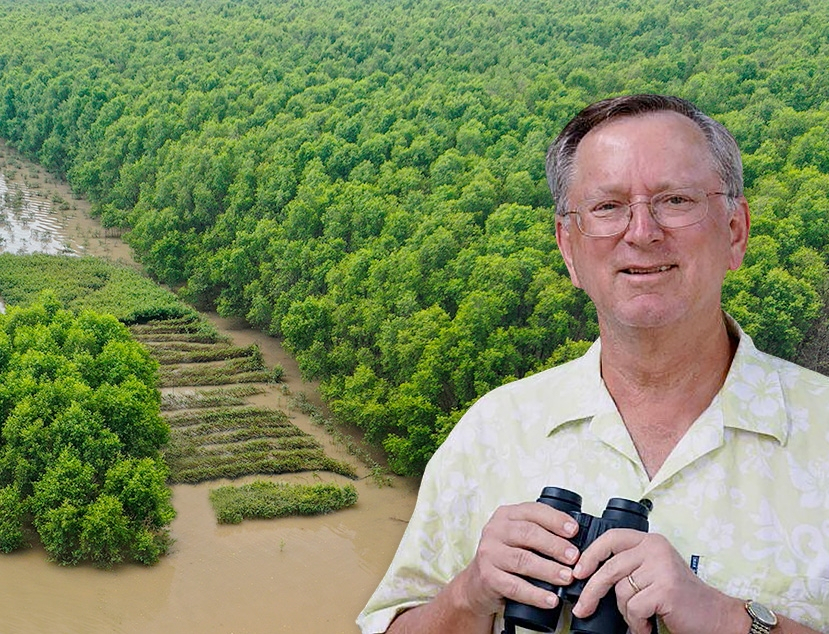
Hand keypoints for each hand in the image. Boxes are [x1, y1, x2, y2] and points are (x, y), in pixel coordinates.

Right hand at [455, 501, 581, 617]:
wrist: (478, 582)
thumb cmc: (507, 555)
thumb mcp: (518, 536)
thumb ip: (539, 531)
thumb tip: (576, 539)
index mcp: (506, 515)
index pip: (532, 511)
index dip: (555, 519)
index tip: (574, 531)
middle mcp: (494, 530)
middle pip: (528, 534)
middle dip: (555, 545)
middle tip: (575, 557)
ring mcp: (489, 554)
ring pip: (522, 560)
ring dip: (548, 570)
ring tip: (567, 578)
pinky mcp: (487, 577)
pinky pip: (515, 586)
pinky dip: (535, 594)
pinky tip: (550, 599)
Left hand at [571, 530, 745, 633]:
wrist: (716, 615)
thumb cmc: (681, 597)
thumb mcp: (654, 571)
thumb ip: (630, 566)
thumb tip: (588, 575)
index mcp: (651, 541)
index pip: (612, 538)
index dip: (591, 554)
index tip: (577, 571)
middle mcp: (655, 549)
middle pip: (610, 567)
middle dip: (592, 591)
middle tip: (582, 608)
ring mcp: (661, 567)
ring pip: (621, 591)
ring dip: (626, 613)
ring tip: (640, 619)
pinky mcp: (665, 588)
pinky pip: (634, 608)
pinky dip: (637, 622)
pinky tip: (647, 625)